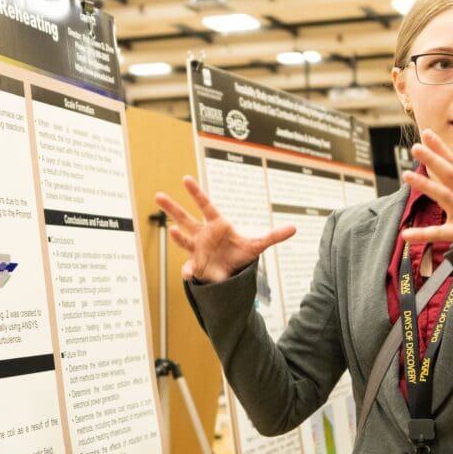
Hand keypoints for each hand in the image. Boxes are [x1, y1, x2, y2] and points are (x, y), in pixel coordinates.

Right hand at [154, 176, 295, 282]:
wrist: (230, 272)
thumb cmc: (239, 253)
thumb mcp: (257, 245)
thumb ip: (273, 236)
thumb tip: (294, 228)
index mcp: (217, 223)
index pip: (205, 205)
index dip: (196, 193)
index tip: (186, 179)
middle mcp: (202, 233)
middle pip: (185, 217)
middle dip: (172, 207)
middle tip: (158, 196)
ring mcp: (197, 248)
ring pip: (182, 238)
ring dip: (177, 236)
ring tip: (172, 231)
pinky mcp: (197, 264)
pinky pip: (191, 266)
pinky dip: (189, 270)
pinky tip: (189, 274)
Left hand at [401, 129, 452, 243]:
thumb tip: (443, 175)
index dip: (441, 148)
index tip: (427, 133)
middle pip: (450, 174)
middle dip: (434, 159)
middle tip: (416, 147)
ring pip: (445, 195)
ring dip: (426, 184)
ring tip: (406, 175)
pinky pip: (441, 233)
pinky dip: (423, 234)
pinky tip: (406, 234)